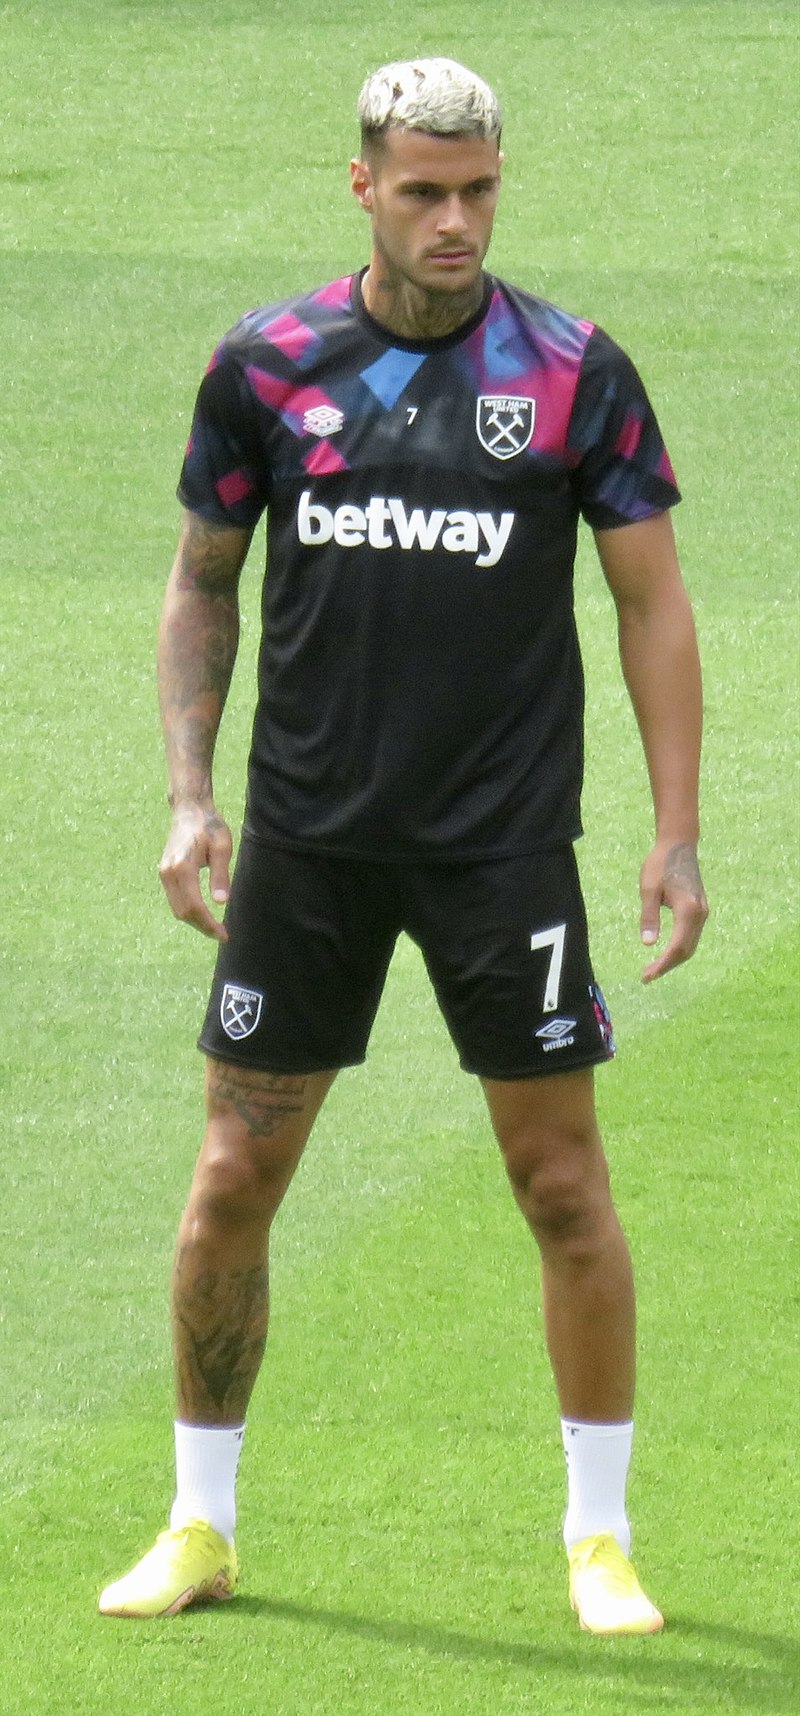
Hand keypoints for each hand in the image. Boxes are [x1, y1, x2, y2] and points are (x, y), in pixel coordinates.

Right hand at [158, 801, 232, 940]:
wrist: (189, 810)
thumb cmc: (209, 826)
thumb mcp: (222, 847)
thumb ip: (221, 875)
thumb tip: (221, 902)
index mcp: (182, 866)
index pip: (194, 905)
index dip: (208, 924)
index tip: (224, 934)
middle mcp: (168, 872)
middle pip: (183, 912)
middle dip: (202, 927)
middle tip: (222, 934)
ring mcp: (164, 873)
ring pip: (177, 908)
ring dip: (195, 921)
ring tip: (215, 927)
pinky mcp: (164, 873)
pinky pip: (175, 900)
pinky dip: (188, 911)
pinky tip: (203, 914)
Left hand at [639, 840, 707, 982]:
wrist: (679, 844)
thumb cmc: (660, 863)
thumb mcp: (648, 889)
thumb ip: (649, 916)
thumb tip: (647, 944)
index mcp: (688, 909)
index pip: (677, 947)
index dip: (663, 964)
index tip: (647, 976)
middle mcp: (700, 913)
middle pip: (686, 950)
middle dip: (667, 966)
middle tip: (646, 976)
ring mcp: (703, 912)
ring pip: (691, 945)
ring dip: (673, 959)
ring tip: (653, 968)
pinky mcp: (700, 909)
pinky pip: (692, 936)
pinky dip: (679, 948)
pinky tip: (665, 953)